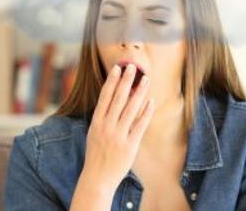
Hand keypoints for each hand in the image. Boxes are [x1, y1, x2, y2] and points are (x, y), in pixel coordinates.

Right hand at [81, 63, 154, 191]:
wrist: (97, 179)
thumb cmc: (96, 155)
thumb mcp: (94, 133)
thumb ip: (102, 118)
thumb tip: (111, 100)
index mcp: (96, 122)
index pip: (104, 97)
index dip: (111, 81)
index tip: (117, 68)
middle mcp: (106, 126)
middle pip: (118, 98)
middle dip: (126, 81)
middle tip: (132, 66)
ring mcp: (118, 135)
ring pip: (131, 108)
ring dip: (139, 92)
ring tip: (146, 79)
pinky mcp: (130, 145)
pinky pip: (139, 125)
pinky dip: (146, 112)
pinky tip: (151, 101)